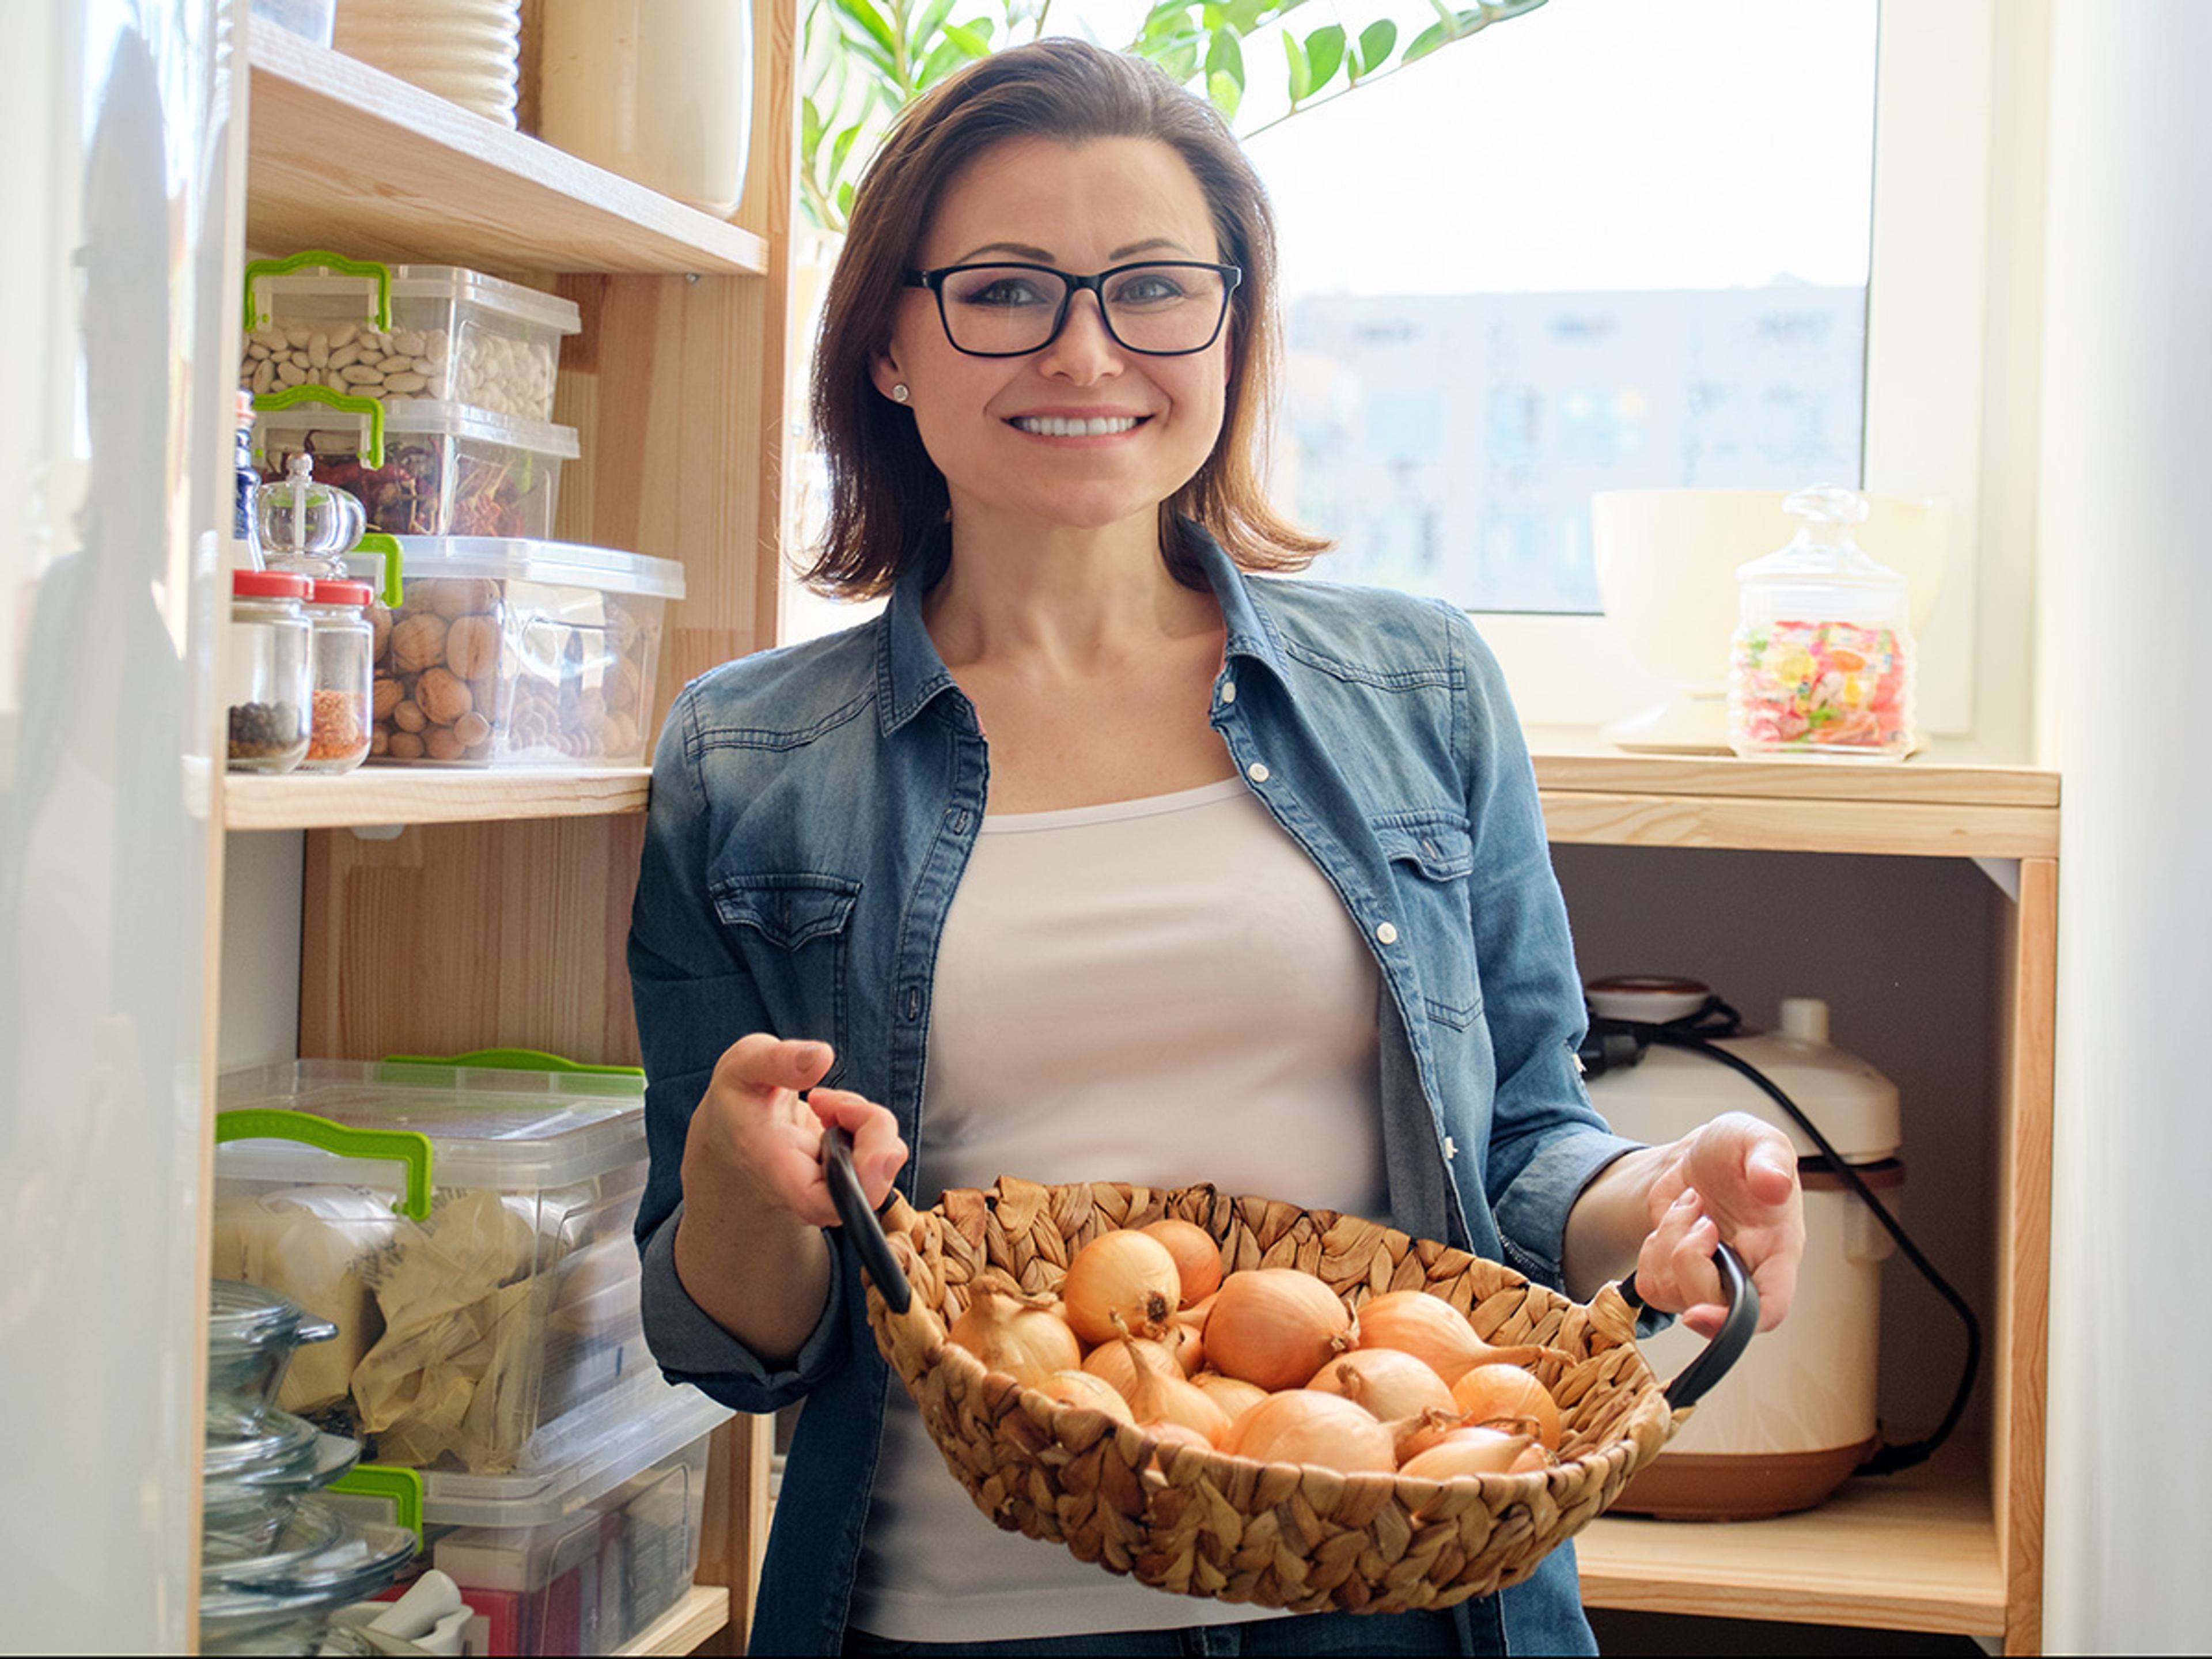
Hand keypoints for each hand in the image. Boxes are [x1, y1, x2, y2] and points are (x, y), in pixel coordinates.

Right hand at [682, 1034, 907, 1230]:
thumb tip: (822, 1056)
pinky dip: (870, 1126)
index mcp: (776, 1168)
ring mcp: (830, 1185)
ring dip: (871, 1124)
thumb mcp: (742, 1067)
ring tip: (830, 1105)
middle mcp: (807, 1189)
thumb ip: (777, 1060)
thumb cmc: (737, 1102)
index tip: (854, 1127)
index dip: (861, 1180)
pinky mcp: (847, 1173)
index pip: (823, 1203)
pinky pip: (880, 1154)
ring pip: (882, 1168)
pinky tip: (837, 1115)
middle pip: (868, 1189)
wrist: (730, 1133)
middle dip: (875, 1132)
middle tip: (839, 1104)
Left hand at [1634, 1111, 1803, 1338]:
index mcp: (1778, 1251)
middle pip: (1711, 1307)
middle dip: (1689, 1259)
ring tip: (1690, 1209)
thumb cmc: (1737, 1153)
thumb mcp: (1758, 1138)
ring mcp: (1710, 1279)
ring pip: (1672, 1294)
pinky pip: (1651, 1283)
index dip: (1736, 1322)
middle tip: (1703, 1218)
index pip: (1770, 1309)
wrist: (1702, 1155)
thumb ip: (1771, 1158)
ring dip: (1670, 1241)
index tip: (1701, 1312)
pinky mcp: (1677, 1275)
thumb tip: (1775, 1185)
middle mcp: (1746, 1274)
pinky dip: (1651, 1249)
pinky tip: (1673, 1222)